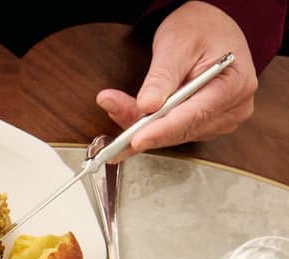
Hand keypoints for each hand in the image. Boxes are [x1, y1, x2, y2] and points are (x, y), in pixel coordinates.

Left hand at [97, 3, 255, 154]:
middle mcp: (233, 107)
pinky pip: (171, 133)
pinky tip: (128, 118)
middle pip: (181, 129)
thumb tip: (147, 107)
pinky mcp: (205, 125)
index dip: (163, 130)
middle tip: (112, 116)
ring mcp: (220, 119)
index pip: (195, 115)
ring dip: (141, 126)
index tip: (136, 139)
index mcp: (235, 84)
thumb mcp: (177, 44)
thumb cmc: (199, 30)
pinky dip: (148, 127)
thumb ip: (162, 77)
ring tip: (115, 105)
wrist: (207, 29)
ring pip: (172, 135)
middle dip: (144, 127)